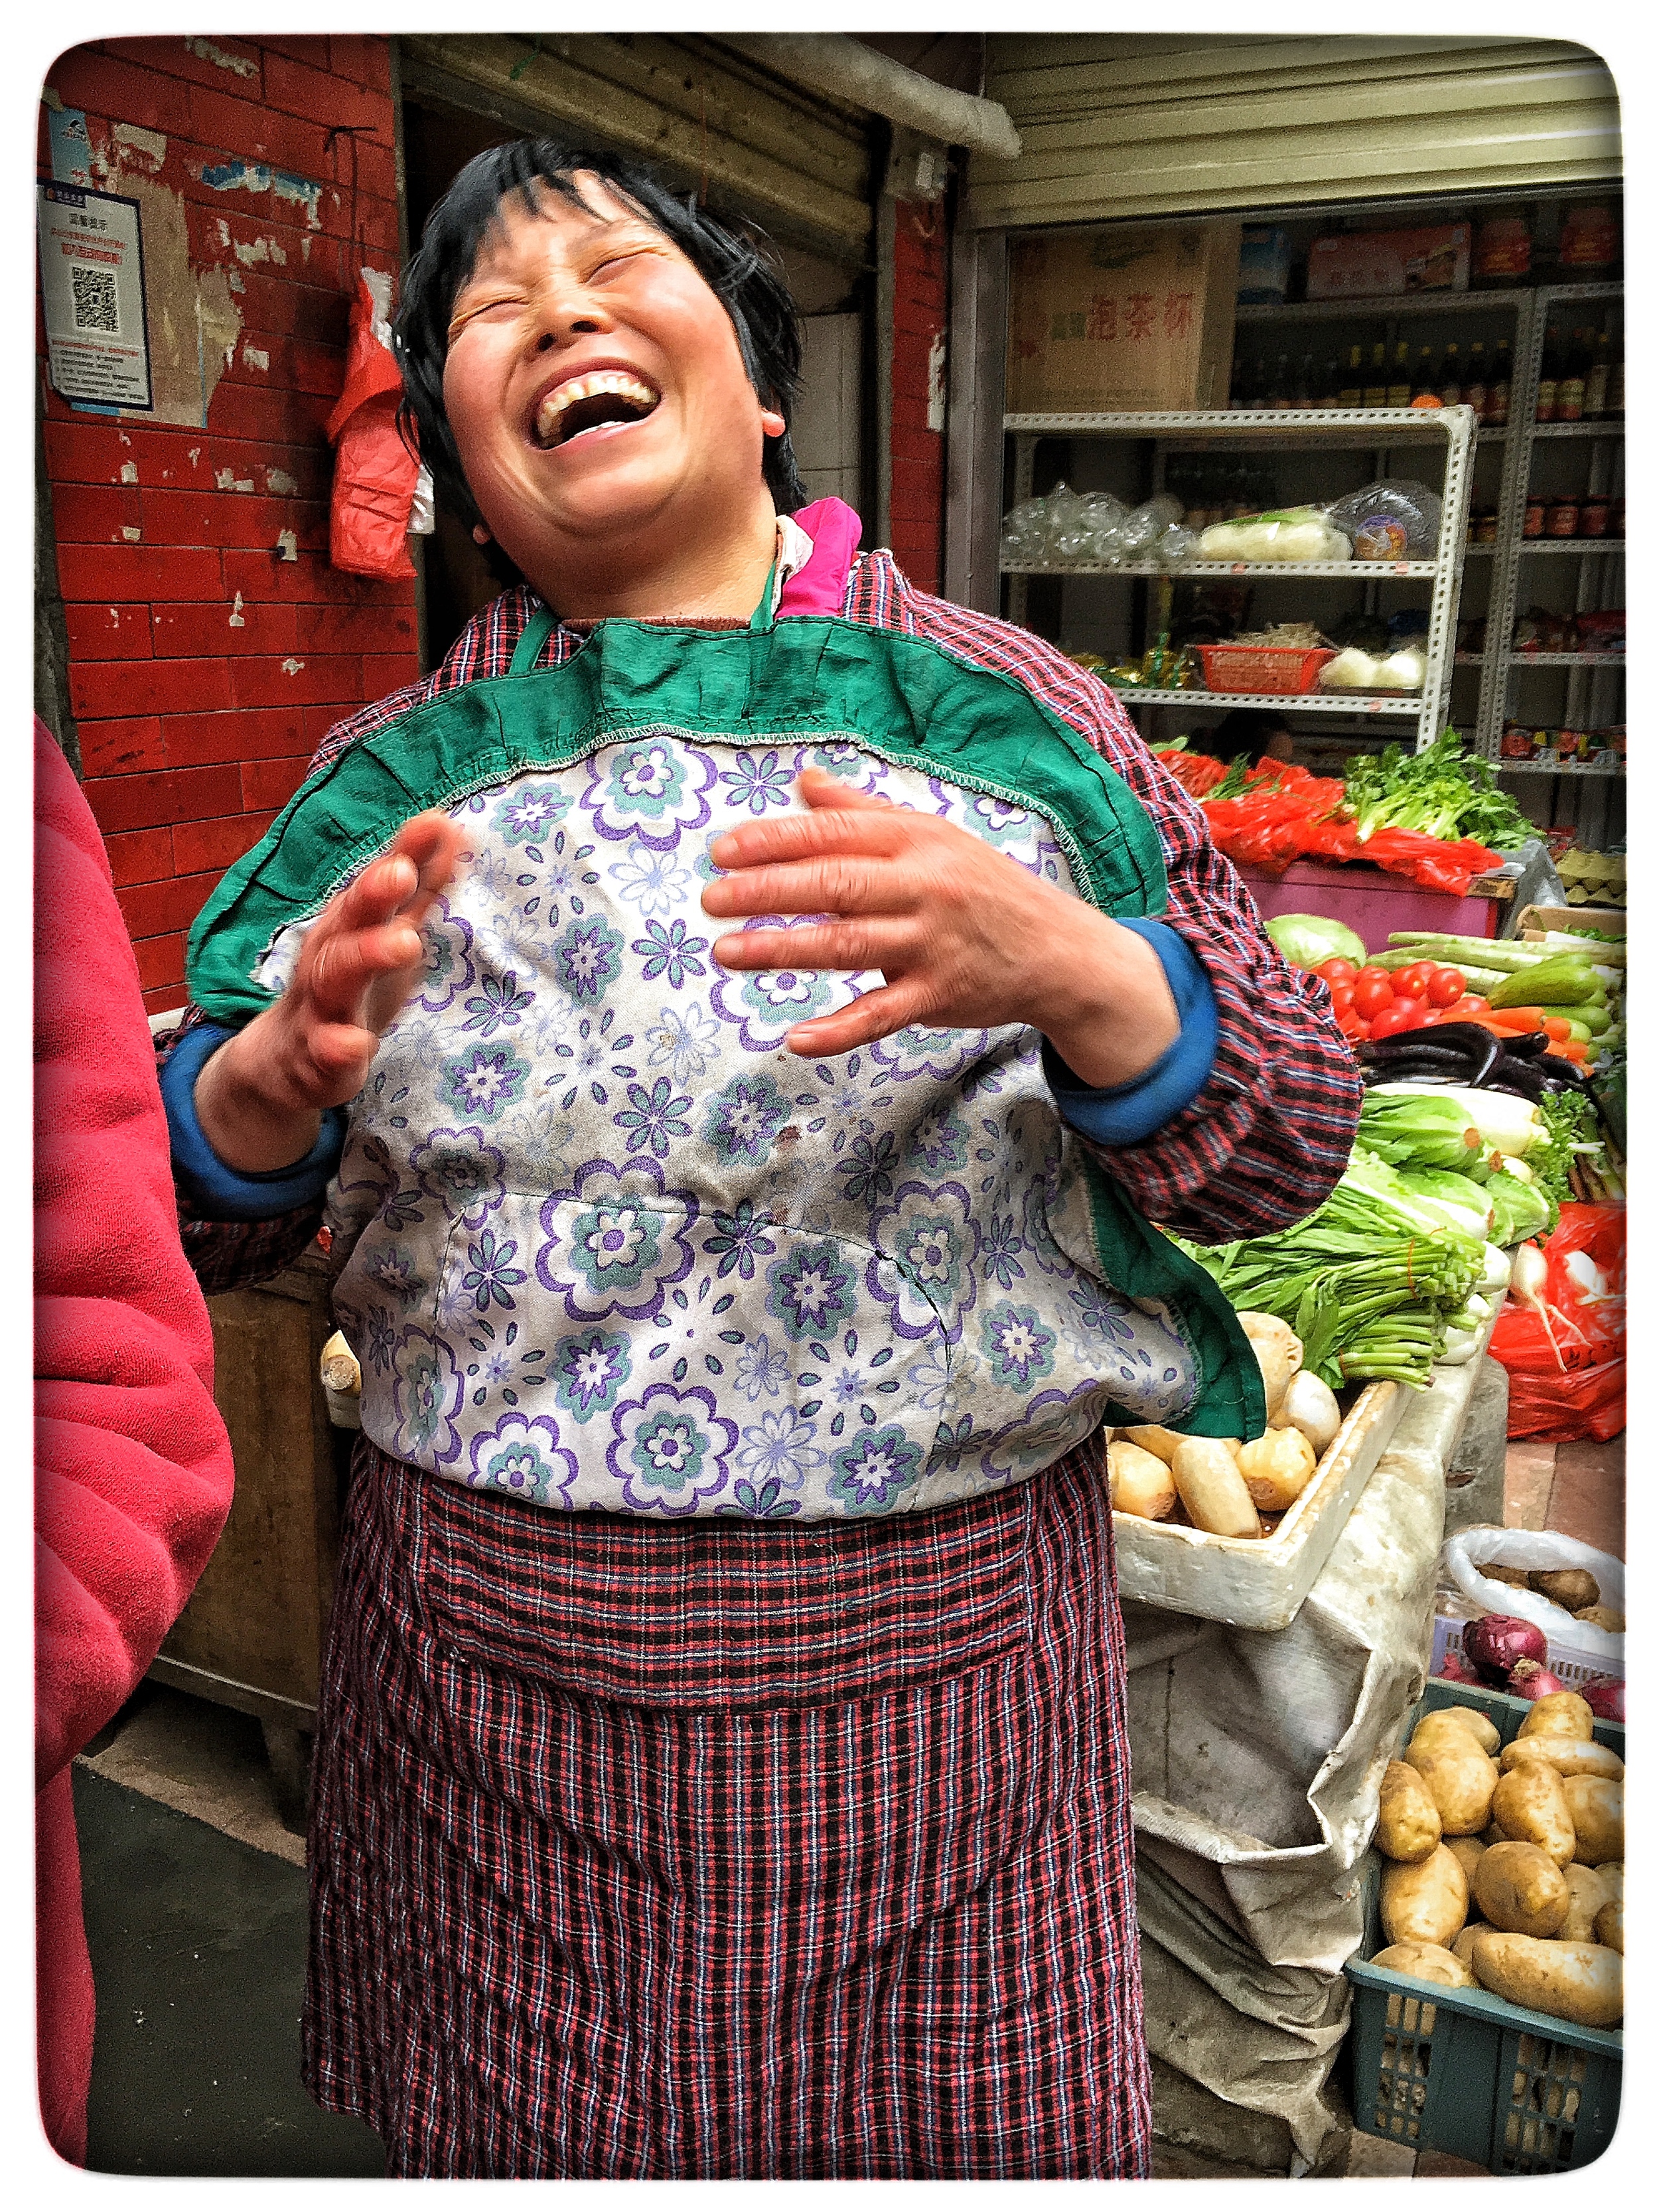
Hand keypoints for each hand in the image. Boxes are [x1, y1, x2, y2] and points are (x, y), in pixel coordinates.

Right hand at [195, 810, 465, 1171]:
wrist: (286, 1060)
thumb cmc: (349, 981)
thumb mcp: (386, 930)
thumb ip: (419, 885)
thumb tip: (450, 826)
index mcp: (349, 926)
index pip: (375, 887)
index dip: (399, 857)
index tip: (430, 825)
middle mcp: (330, 958)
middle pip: (349, 922)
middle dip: (373, 896)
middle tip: (402, 873)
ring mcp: (320, 1006)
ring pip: (334, 978)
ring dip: (365, 956)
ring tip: (406, 943)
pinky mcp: (317, 1057)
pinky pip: (326, 1050)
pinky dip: (340, 1047)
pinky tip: (360, 1044)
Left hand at [701, 769, 1179, 1084]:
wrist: (1057, 949)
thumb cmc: (981, 887)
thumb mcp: (930, 836)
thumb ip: (862, 812)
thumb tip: (803, 781)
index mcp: (916, 839)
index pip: (835, 834)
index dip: (775, 841)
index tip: (722, 851)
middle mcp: (924, 886)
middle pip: (835, 884)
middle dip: (767, 891)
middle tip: (711, 901)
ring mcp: (932, 943)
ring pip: (848, 945)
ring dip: (783, 950)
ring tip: (727, 953)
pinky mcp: (939, 995)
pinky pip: (882, 1015)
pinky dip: (838, 1030)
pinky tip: (795, 1038)